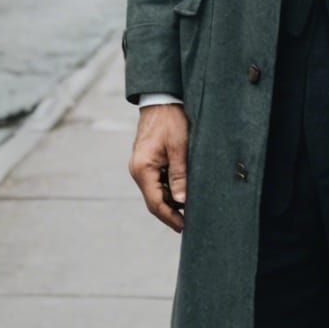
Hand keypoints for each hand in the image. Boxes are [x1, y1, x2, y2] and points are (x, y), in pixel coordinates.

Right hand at [129, 102, 189, 233]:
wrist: (160, 99)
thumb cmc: (170, 120)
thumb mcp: (179, 147)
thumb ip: (180, 175)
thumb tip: (182, 201)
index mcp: (142, 169)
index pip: (155, 203)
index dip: (170, 218)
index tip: (185, 227)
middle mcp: (137, 170)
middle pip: (154, 200)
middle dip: (171, 213)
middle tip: (190, 224)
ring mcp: (141, 166)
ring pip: (156, 192)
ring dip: (171, 202)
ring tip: (190, 211)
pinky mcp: (146, 162)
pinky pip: (157, 182)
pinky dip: (169, 190)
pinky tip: (184, 193)